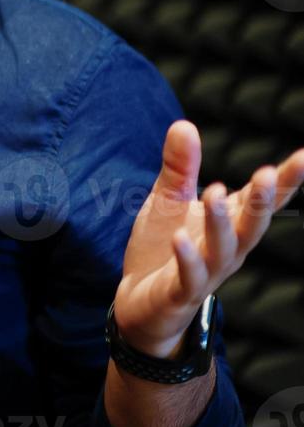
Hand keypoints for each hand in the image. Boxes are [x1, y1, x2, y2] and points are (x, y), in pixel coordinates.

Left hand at [113, 120, 303, 358]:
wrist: (141, 302)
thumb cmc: (163, 246)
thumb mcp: (168, 200)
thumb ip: (180, 168)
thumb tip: (185, 124)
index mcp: (229, 223)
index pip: (261, 200)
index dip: (285, 180)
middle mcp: (228, 248)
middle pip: (251, 224)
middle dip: (262, 201)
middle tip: (268, 173)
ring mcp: (207, 272)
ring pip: (222, 248)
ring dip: (221, 222)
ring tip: (216, 190)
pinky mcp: (180, 291)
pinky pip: (188, 275)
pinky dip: (187, 257)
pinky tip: (180, 238)